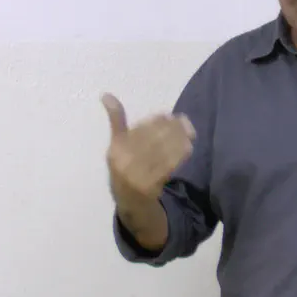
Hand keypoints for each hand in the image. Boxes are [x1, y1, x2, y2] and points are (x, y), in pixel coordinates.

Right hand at [102, 93, 195, 207]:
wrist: (129, 201)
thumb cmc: (123, 167)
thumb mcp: (116, 145)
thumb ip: (116, 121)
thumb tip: (107, 95)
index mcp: (115, 150)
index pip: (138, 131)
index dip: (155, 121)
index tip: (168, 115)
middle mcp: (124, 162)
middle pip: (152, 139)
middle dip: (170, 127)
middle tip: (183, 119)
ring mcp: (137, 176)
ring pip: (162, 151)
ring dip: (178, 138)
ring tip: (189, 129)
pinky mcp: (151, 186)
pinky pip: (168, 166)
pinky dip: (180, 154)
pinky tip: (189, 145)